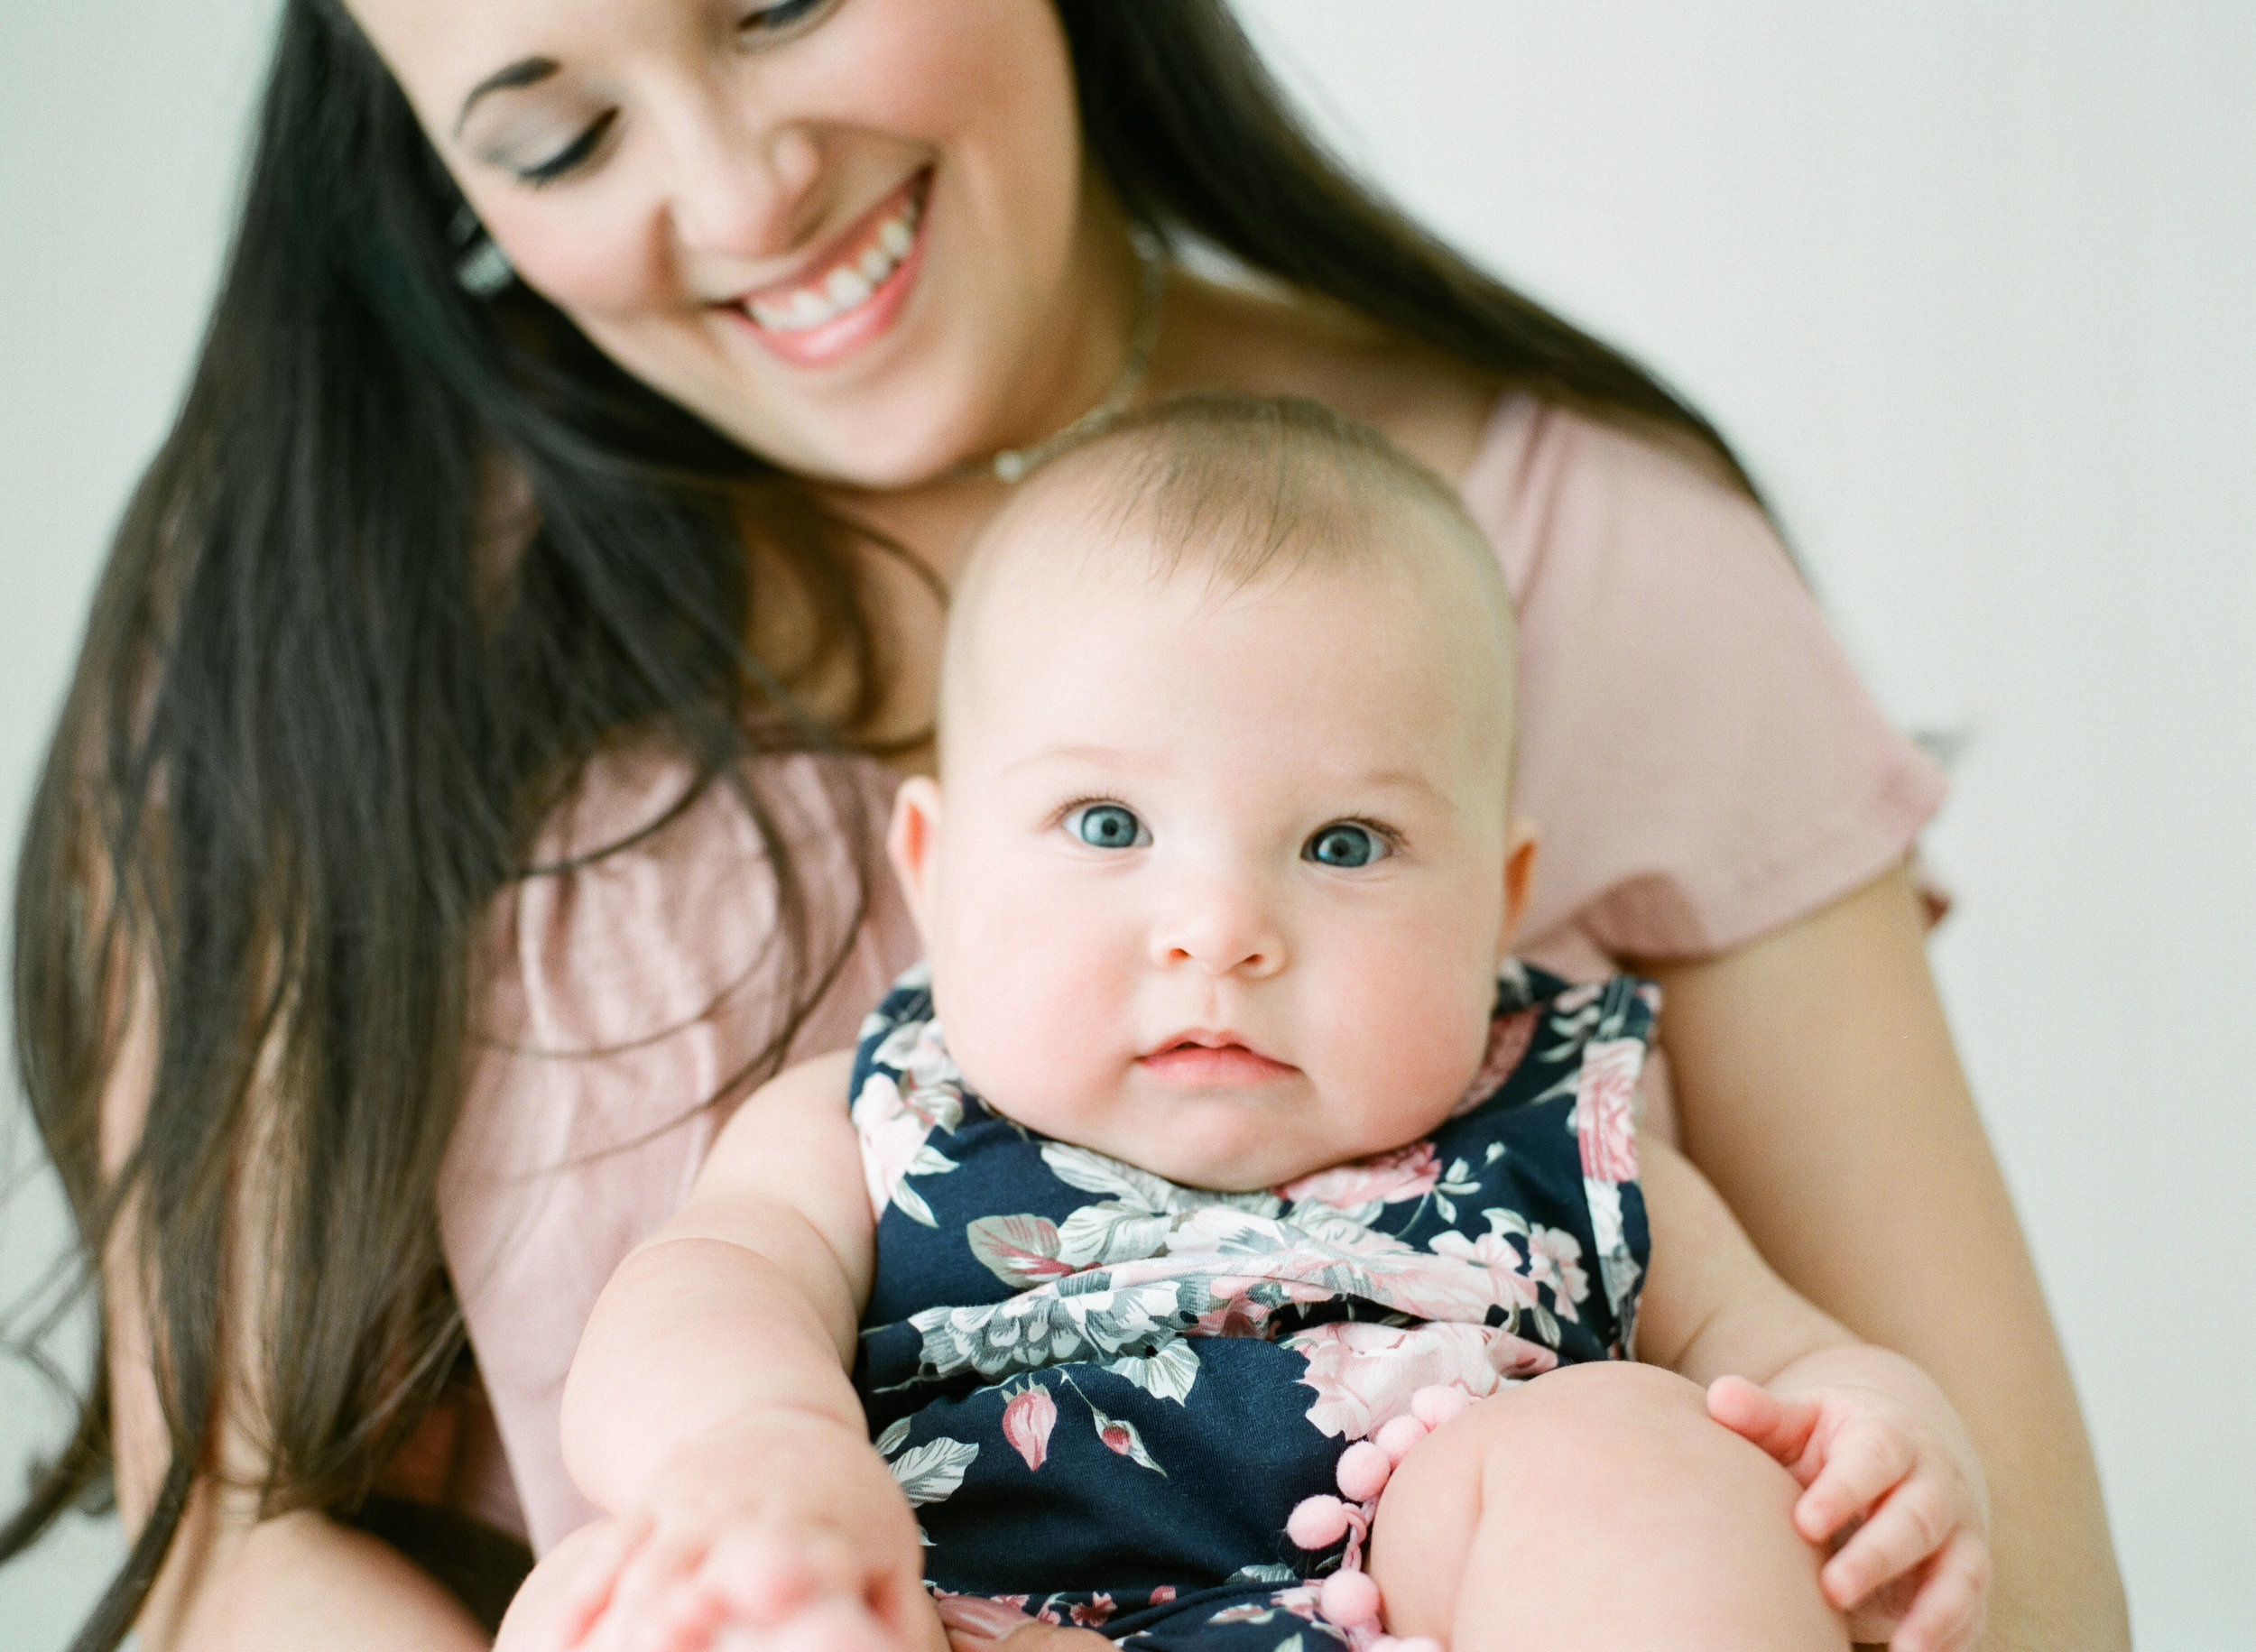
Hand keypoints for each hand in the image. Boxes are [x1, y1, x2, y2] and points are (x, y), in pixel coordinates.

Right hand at [558, 1410, 943, 1651]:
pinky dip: (577, 1602)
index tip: (728, 1621)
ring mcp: (688, 1511)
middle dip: (669, 1617)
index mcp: (815, 1528)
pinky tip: (553, 1644)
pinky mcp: (646, 1512)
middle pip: (701, 1573)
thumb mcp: (889, 1552)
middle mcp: (745, 1517)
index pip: (783, 1567)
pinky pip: (603, 1559)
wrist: (780, 1423)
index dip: (756, 1592)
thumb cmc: (845, 1507)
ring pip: (643, 1568)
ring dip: (618, 1618)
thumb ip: (896, 1616)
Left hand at [1708, 1374, 1989, 1651]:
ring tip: (1904, 1651)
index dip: (1843, 1490)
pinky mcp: (1967, 1577)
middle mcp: (1935, 1482)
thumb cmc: (1826, 1446)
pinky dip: (1952, 1638)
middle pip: (1917, 1518)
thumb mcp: (1798, 1425)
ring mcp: (1959, 1532)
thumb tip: (1719, 1396)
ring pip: (1960, 1570)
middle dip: (1878, 1556)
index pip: (1875, 1457)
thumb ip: (1762, 1416)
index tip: (1803, 1522)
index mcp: (1890, 1436)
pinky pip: (1971, 1609)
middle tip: (1831, 1589)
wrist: (1893, 1465)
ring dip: (1934, 1612)